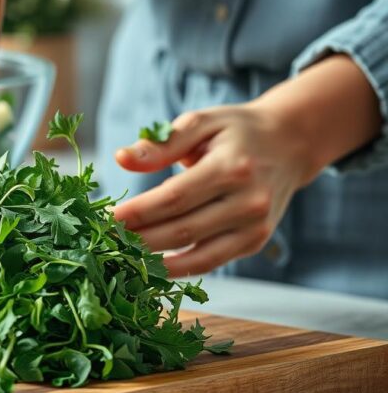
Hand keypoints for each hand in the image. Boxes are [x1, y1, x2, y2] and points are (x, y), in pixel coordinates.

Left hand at [111, 105, 312, 276]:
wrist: (290, 143)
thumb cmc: (236, 131)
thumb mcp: (200, 123)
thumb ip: (161, 144)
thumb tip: (121, 158)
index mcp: (231, 167)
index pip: (174, 197)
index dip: (138, 212)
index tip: (104, 219)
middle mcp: (248, 201)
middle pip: (182, 230)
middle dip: (138, 239)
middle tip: (102, 241)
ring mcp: (255, 226)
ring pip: (196, 254)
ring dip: (154, 260)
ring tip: (121, 256)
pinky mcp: (256, 242)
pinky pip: (211, 262)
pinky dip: (179, 269)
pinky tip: (149, 265)